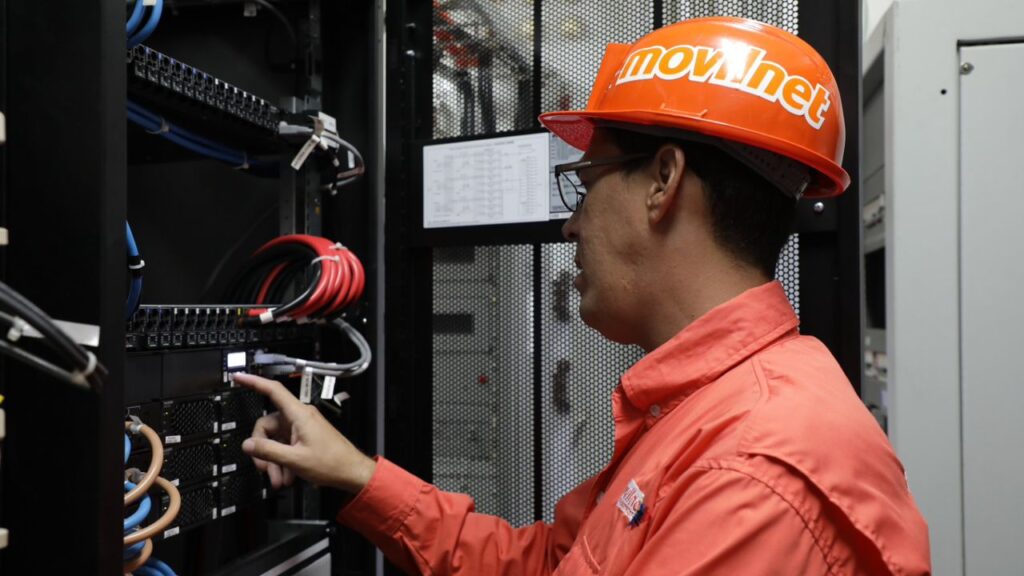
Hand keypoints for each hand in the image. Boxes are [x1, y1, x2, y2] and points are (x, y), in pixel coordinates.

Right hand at [231, 372, 376, 493]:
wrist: (351, 472)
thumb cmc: (332, 463)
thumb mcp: (295, 459)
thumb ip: (268, 451)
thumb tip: (248, 444)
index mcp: (299, 414)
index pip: (273, 390)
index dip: (254, 382)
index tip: (239, 377)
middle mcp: (299, 417)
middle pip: (267, 426)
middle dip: (264, 451)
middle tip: (266, 470)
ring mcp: (301, 428)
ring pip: (275, 440)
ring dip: (274, 462)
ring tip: (280, 480)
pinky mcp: (303, 438)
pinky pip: (284, 446)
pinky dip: (282, 462)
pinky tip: (287, 476)